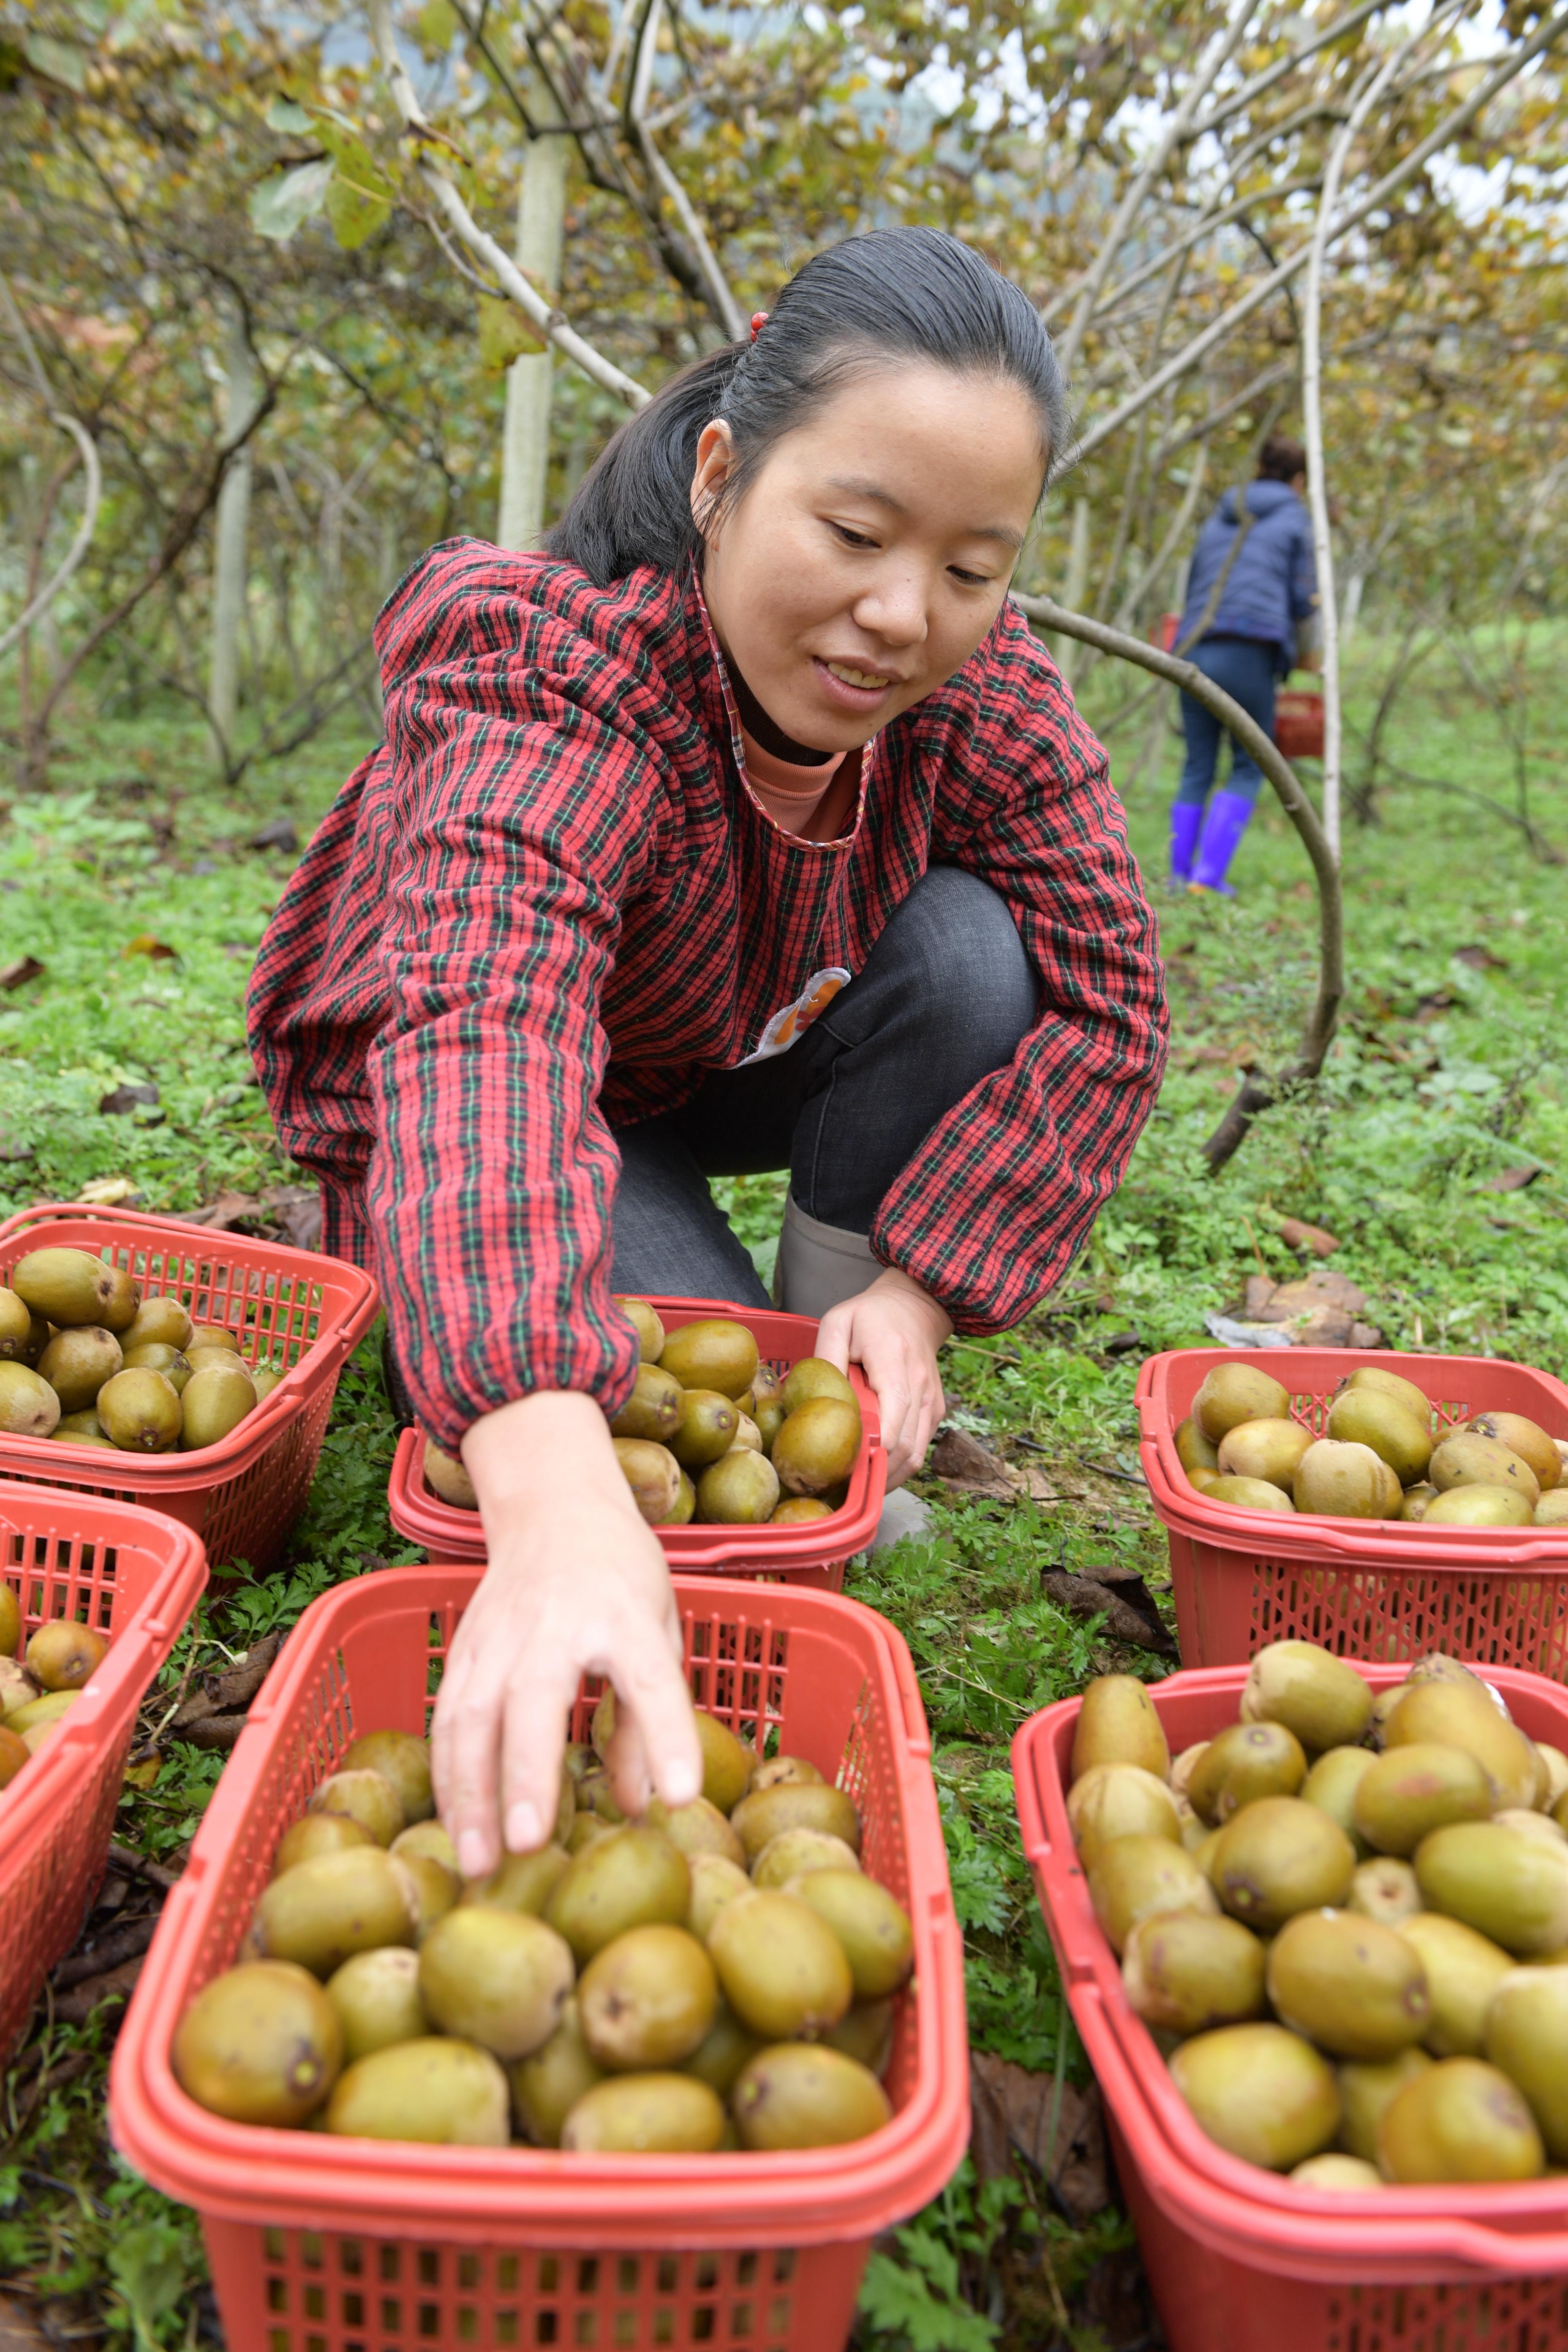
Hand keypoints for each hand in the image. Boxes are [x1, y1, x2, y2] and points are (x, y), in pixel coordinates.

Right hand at [431, 1390, 701, 1880]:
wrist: (554, 1507)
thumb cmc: (622, 1577)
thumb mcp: (660, 1630)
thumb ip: (651, 1719)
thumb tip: (647, 1807)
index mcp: (626, 1615)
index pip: (648, 1676)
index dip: (665, 1736)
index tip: (680, 1796)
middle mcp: (557, 1622)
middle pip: (535, 1699)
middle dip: (527, 1774)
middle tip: (529, 1844)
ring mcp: (500, 1633)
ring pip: (472, 1715)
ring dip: (470, 1792)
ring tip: (476, 1861)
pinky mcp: (464, 1647)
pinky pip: (446, 1717)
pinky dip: (446, 1775)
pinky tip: (454, 1825)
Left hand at [815, 1266, 950, 1487]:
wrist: (916, 1306)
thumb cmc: (870, 1315)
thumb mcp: (837, 1322)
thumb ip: (826, 1357)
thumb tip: (815, 1399)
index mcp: (894, 1361)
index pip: (891, 1416)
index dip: (870, 1449)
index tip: (843, 1466)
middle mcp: (921, 1386)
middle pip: (903, 1446)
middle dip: (872, 1474)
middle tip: (840, 1488)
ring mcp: (933, 1401)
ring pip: (915, 1456)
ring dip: (887, 1478)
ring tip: (856, 1489)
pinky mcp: (936, 1411)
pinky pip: (920, 1450)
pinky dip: (898, 1468)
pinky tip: (874, 1473)